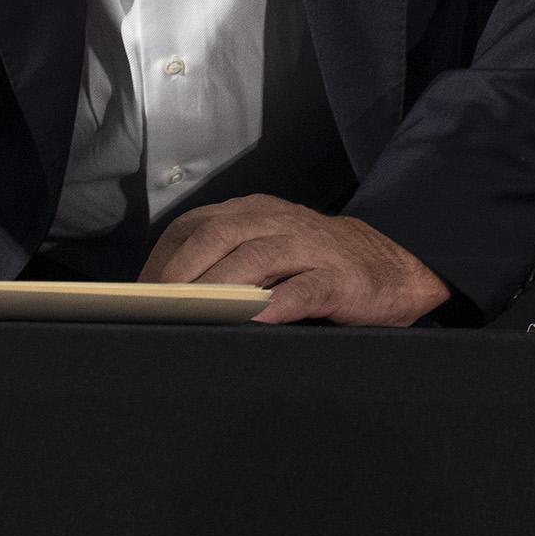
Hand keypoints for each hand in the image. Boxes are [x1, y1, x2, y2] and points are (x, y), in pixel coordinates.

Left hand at [140, 195, 449, 325]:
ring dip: (219, 287)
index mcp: (254, 213)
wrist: (396, 265)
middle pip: (218, 235)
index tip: (138, 295)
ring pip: (256, 258)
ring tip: (192, 315)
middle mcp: (278, 222)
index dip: (163, 259)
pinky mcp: (339, 279)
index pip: (194, 226)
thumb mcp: (270, 250)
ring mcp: (311, 248)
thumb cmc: (318, 266)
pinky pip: (304, 289)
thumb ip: (228, 262)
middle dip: (181, 271)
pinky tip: (254, 322)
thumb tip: (164, 301)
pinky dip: (276, 305)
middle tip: (155, 307)